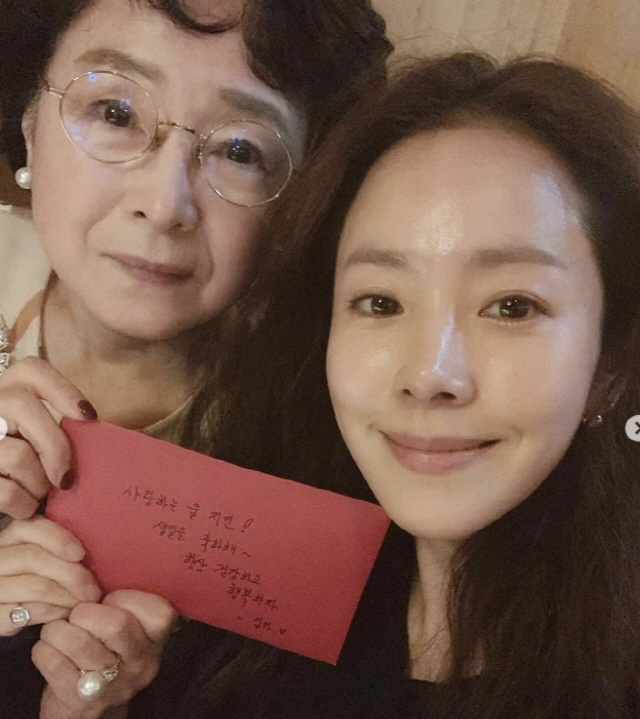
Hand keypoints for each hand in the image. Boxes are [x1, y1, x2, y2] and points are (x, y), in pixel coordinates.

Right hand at [0, 357, 96, 519]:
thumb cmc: (19, 469)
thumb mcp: (32, 439)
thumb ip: (53, 431)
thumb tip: (92, 432)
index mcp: (5, 392)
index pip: (30, 370)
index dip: (62, 388)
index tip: (89, 416)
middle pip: (21, 406)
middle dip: (55, 448)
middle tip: (66, 479)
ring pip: (16, 454)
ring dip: (37, 483)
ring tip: (39, 495)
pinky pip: (5, 492)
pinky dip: (22, 505)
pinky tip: (23, 508)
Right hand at [0, 515, 100, 635]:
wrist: (10, 605)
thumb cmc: (38, 575)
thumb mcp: (46, 554)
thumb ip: (61, 547)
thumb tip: (102, 547)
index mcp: (12, 536)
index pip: (30, 528)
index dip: (57, 539)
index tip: (80, 554)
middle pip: (34, 558)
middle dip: (71, 574)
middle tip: (93, 590)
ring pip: (35, 586)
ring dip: (67, 596)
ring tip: (85, 602)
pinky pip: (29, 612)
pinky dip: (54, 613)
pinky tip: (67, 613)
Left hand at [35, 590, 176, 718]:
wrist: (90, 708)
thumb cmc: (107, 651)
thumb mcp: (129, 628)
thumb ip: (125, 603)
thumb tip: (99, 563)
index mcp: (156, 639)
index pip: (157, 610)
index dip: (125, 597)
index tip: (108, 601)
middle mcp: (142, 663)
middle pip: (116, 624)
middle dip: (86, 612)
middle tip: (76, 614)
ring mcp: (114, 685)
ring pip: (80, 643)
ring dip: (58, 630)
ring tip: (56, 629)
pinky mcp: (83, 701)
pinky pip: (55, 664)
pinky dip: (44, 649)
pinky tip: (47, 648)